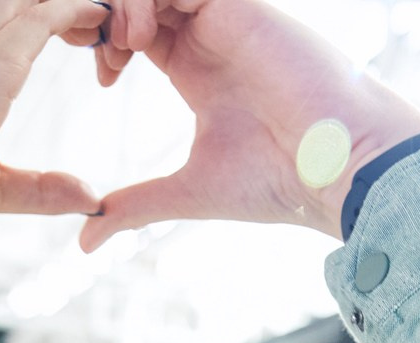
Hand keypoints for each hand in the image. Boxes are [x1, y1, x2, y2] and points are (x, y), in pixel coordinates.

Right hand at [0, 0, 106, 240]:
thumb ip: (41, 186)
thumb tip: (88, 198)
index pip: (1, 10)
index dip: (41, 12)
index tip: (79, 35)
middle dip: (60, 2)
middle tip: (100, 24)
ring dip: (73, 3)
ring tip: (109, 19)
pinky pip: (47, 14)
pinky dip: (81, 10)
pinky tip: (102, 18)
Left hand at [80, 0, 419, 250]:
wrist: (334, 167)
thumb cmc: (277, 182)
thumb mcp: (187, 192)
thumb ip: (135, 205)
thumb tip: (84, 241)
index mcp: (195, 68)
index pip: (137, 29)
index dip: (109, 41)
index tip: (104, 78)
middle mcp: (209, 36)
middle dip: (109, 17)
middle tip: (100, 55)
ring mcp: (226, 17)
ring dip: (126, 7)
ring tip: (123, 51)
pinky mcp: (241, 6)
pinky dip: (148, 0)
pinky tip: (143, 39)